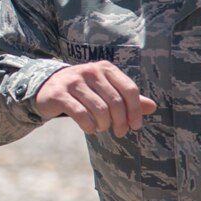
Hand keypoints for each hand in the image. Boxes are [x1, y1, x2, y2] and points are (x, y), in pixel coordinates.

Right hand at [35, 62, 155, 136]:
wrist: (47, 87)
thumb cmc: (83, 91)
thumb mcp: (106, 90)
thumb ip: (127, 98)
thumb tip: (153, 107)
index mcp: (105, 68)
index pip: (129, 89)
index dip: (136, 110)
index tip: (135, 126)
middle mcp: (90, 71)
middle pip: (115, 102)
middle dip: (120, 122)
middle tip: (119, 132)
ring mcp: (73, 81)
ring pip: (99, 110)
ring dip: (103, 125)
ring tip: (101, 128)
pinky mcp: (59, 94)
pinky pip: (80, 115)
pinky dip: (89, 126)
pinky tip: (89, 129)